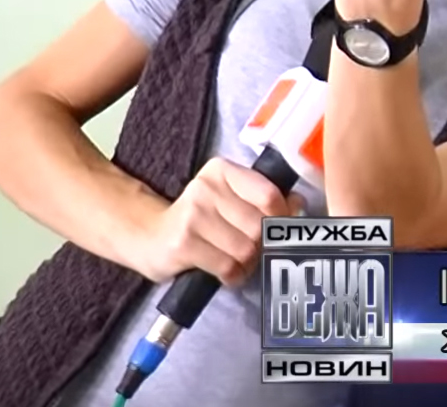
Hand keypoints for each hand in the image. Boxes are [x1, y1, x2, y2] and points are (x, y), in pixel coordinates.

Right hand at [129, 158, 302, 284]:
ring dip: (249, 263)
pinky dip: (234, 276)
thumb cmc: (199, 217)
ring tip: (239, 261)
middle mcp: (206, 188)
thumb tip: (299, 204)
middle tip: (256, 250)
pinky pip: (228, 267)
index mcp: (222, 171)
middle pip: (260, 226)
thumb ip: (263, 197)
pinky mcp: (184, 245)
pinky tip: (227, 272)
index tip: (279, 228)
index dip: (282, 217)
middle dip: (264, 244)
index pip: (269, 195)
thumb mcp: (229, 198)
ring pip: (247, 249)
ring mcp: (193, 216)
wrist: (147, 236)